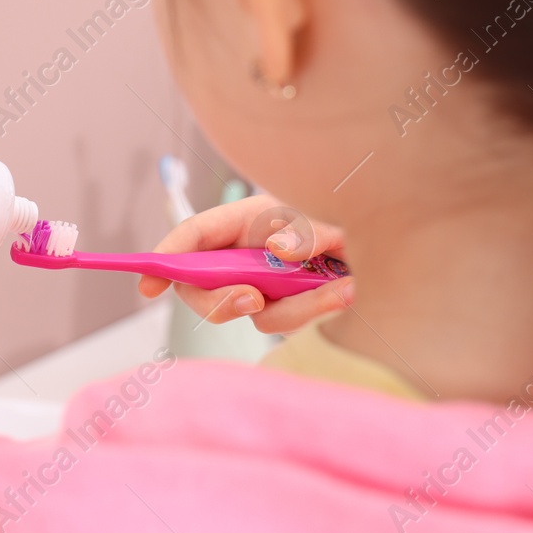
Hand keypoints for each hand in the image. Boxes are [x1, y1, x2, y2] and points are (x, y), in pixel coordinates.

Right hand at [138, 193, 353, 333]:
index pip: (193, 238)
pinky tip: (346, 289)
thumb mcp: (324, 211)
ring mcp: (266, 284)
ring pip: (252, 311)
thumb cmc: (346, 214)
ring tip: (339, 287)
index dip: (166, 258)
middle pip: (204, 286)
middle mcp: (247, 253)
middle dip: (221, 300)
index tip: (148, 285)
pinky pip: (287, 321)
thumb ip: (303, 228)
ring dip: (293, 306)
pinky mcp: (290, 307)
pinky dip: (316, 307)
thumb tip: (278, 250)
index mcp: (244, 219)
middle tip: (253, 299)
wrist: (384, 241)